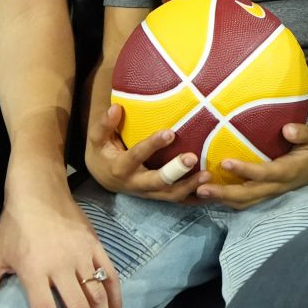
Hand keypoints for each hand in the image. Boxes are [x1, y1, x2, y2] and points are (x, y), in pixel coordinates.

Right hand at [85, 104, 208, 199]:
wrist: (103, 178)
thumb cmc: (103, 153)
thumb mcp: (97, 139)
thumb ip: (105, 125)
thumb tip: (115, 108)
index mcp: (120, 167)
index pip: (137, 155)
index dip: (152, 145)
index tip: (170, 132)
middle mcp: (135, 183)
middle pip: (157, 182)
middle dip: (175, 171)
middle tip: (193, 157)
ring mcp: (148, 193)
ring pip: (170, 195)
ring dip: (189, 187)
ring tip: (207, 175)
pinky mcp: (157, 196)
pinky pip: (176, 200)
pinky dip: (193, 198)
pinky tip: (210, 192)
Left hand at [196, 122, 307, 209]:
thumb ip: (304, 132)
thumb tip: (287, 129)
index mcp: (289, 171)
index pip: (265, 173)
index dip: (245, 170)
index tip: (225, 161)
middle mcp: (279, 185)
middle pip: (249, 195)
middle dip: (224, 194)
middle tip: (199, 188)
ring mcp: (272, 191)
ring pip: (245, 202)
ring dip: (222, 200)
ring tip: (198, 193)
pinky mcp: (268, 191)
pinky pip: (246, 199)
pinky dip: (227, 199)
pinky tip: (210, 193)